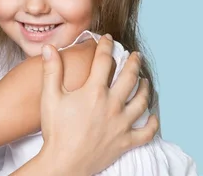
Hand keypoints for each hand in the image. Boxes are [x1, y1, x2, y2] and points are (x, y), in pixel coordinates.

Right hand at [38, 35, 157, 174]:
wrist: (63, 164)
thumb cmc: (56, 131)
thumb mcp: (50, 98)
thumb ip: (51, 70)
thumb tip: (49, 48)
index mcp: (94, 91)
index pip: (104, 61)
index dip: (106, 46)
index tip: (107, 39)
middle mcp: (112, 105)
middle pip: (129, 77)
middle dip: (134, 63)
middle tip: (136, 55)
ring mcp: (121, 124)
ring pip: (141, 101)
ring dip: (145, 88)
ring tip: (144, 80)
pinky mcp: (126, 141)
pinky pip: (146, 132)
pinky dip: (152, 123)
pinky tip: (153, 116)